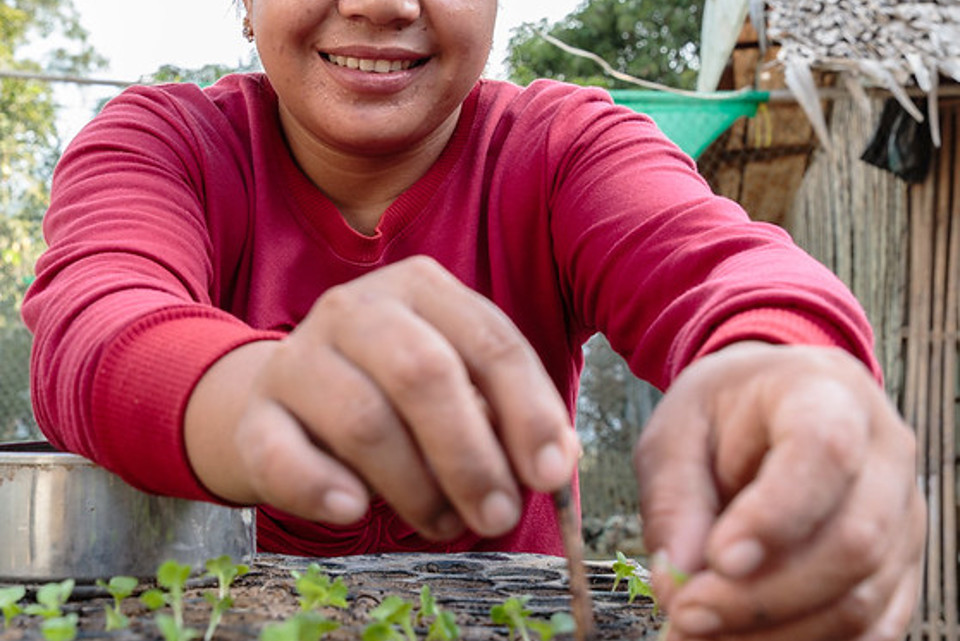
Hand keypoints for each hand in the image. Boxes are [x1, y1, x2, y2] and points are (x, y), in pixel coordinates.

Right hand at [185, 256, 579, 540]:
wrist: (286, 397)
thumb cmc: (393, 392)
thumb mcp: (459, 381)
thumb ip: (508, 413)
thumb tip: (556, 462)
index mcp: (422, 288)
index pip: (490, 341)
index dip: (528, 411)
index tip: (551, 475)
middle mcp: (358, 309)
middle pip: (424, 373)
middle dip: (471, 455)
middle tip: (498, 515)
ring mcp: (299, 356)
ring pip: (364, 420)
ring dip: (415, 487)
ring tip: (444, 524)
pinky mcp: (255, 412)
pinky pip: (282, 455)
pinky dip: (321, 488)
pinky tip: (354, 511)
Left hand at [634, 341, 924, 639]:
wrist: (770, 403)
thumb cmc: (724, 412)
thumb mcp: (676, 431)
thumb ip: (674, 499)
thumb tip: (678, 579)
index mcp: (826, 394)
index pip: (825, 452)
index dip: (776, 515)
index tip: (718, 558)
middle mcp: (885, 455)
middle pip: (852, 541)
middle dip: (762, 596)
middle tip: (686, 611)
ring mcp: (902, 515)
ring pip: (862, 599)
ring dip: (776, 633)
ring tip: (698, 631)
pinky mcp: (900, 567)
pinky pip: (870, 627)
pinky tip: (742, 640)